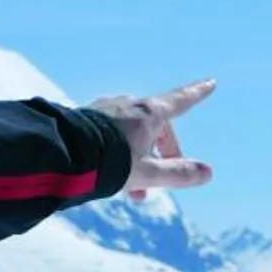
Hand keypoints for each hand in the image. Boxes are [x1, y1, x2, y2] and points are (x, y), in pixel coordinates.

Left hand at [86, 78, 216, 201]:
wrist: (61, 153)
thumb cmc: (108, 162)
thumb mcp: (147, 174)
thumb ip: (177, 173)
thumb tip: (207, 173)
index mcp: (148, 114)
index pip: (180, 101)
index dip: (197, 93)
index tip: (209, 83)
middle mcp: (129, 105)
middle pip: (157, 125)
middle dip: (163, 153)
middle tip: (161, 182)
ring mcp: (106, 109)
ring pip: (132, 131)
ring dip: (139, 157)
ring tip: (132, 189)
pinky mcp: (88, 118)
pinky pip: (112, 132)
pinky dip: (119, 151)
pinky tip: (109, 171)